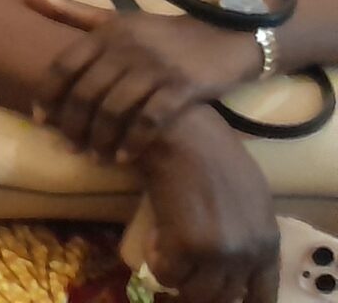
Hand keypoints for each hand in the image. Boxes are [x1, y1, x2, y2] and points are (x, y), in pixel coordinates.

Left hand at [26, 0, 257, 163]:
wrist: (227, 33)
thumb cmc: (163, 32)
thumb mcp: (118, 17)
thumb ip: (73, 11)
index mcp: (107, 32)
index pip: (64, 65)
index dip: (47, 94)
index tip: (39, 119)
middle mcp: (127, 48)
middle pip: (86, 93)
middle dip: (73, 125)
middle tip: (68, 146)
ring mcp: (155, 68)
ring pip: (114, 111)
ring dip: (100, 139)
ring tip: (95, 157)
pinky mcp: (182, 87)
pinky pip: (149, 121)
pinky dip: (133, 142)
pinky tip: (125, 157)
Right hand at [128, 114, 279, 302]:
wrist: (184, 136)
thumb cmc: (213, 156)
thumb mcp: (249, 199)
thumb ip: (247, 234)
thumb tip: (230, 261)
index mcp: (267, 242)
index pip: (260, 296)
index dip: (237, 301)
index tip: (214, 294)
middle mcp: (247, 253)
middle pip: (221, 298)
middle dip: (196, 288)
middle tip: (179, 271)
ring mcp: (218, 253)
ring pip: (193, 292)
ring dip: (176, 276)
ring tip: (166, 249)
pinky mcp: (185, 246)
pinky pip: (165, 273)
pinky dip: (156, 259)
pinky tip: (155, 234)